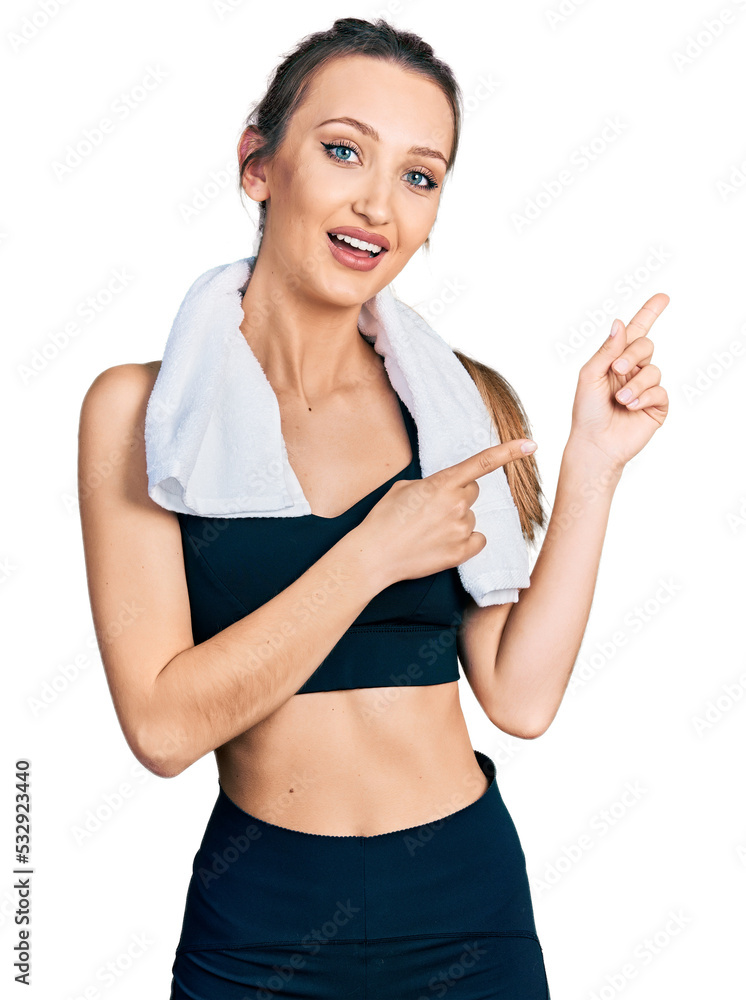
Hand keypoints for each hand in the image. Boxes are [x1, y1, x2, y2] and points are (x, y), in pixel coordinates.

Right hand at [355, 437, 536, 587]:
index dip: (509, 452)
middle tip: (432, 510)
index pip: (483, 463)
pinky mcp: (462, 552)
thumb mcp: (404, 489)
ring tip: (428, 532)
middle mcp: (457, 504)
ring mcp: (461, 529)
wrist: (374, 555)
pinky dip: (464, 542)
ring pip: (470, 518)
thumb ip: (431, 484)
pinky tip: (442, 545)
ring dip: (455, 522)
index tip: (530, 444)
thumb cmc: (384, 519)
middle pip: (472, 492)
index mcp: (442, 483)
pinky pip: (477, 540)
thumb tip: (443, 490)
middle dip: (457, 497)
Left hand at [569, 293, 669, 471]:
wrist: (594, 444)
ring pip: (654, 370)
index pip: (635, 332)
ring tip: (620, 400)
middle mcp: (632, 371)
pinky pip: (660, 391)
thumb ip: (607, 350)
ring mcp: (646, 388)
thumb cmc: (586, 411)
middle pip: (646, 345)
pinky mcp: (656, 406)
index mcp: (614, 360)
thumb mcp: (590, 375)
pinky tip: (630, 407)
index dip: (649, 313)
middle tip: (617, 369)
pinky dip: (644, 397)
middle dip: (632, 355)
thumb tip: (620, 322)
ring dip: (634, 384)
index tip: (663, 297)